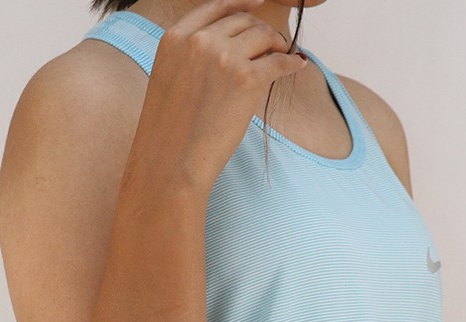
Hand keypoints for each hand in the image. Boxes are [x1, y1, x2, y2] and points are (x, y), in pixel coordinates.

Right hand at [135, 0, 307, 190]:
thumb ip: (191, 58)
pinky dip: (291, 63)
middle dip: (261, 31)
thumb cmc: (169, 134)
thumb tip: (228, 51)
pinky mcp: (247, 79)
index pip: (215, 6)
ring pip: (263, 36)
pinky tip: (297, 66)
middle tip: (273, 45)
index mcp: (175, 38)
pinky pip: (279, 62)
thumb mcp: (168, 80)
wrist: (171, 162)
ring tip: (282, 57)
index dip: (241, 3)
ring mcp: (224, 57)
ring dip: (277, 45)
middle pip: (243, 21)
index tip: (256, 3)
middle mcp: (200, 41)